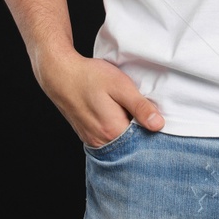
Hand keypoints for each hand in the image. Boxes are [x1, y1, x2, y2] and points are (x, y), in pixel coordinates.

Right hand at [30, 46, 165, 146]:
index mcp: (113, 131)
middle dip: (139, 130)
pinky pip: (108, 139)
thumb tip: (158, 125)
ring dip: (127, 130)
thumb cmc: (90, 77)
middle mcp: (102, 141)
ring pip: (119, 142)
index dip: (151, 127)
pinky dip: (115, 130)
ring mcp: (93, 140)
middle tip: (139, 108)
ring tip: (125, 110)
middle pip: (131, 144)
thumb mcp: (120, 86)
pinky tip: (115, 114)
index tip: (152, 112)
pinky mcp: (87, 136)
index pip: (143, 139)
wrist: (60, 75)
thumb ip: (140, 107)